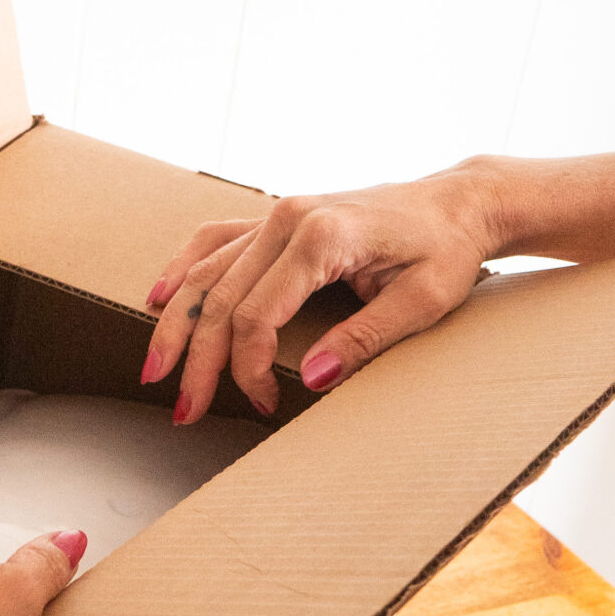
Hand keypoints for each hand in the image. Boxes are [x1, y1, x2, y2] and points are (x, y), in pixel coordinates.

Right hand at [139, 161, 504, 423]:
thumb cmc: (446, 250)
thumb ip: (363, 339)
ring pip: (207, 273)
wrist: (459, 204)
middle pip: (221, 298)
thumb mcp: (422, 302)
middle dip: (199, 361)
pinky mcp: (276, 216)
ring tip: (156, 370)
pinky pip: (214, 241)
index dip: (249, 367)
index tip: (262, 402)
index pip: (257, 314)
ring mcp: (278, 213)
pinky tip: (158, 298)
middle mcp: (290, 218)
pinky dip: (184, 269)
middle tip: (186, 411)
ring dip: (178, 325)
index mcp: (324, 238)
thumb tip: (312, 380)